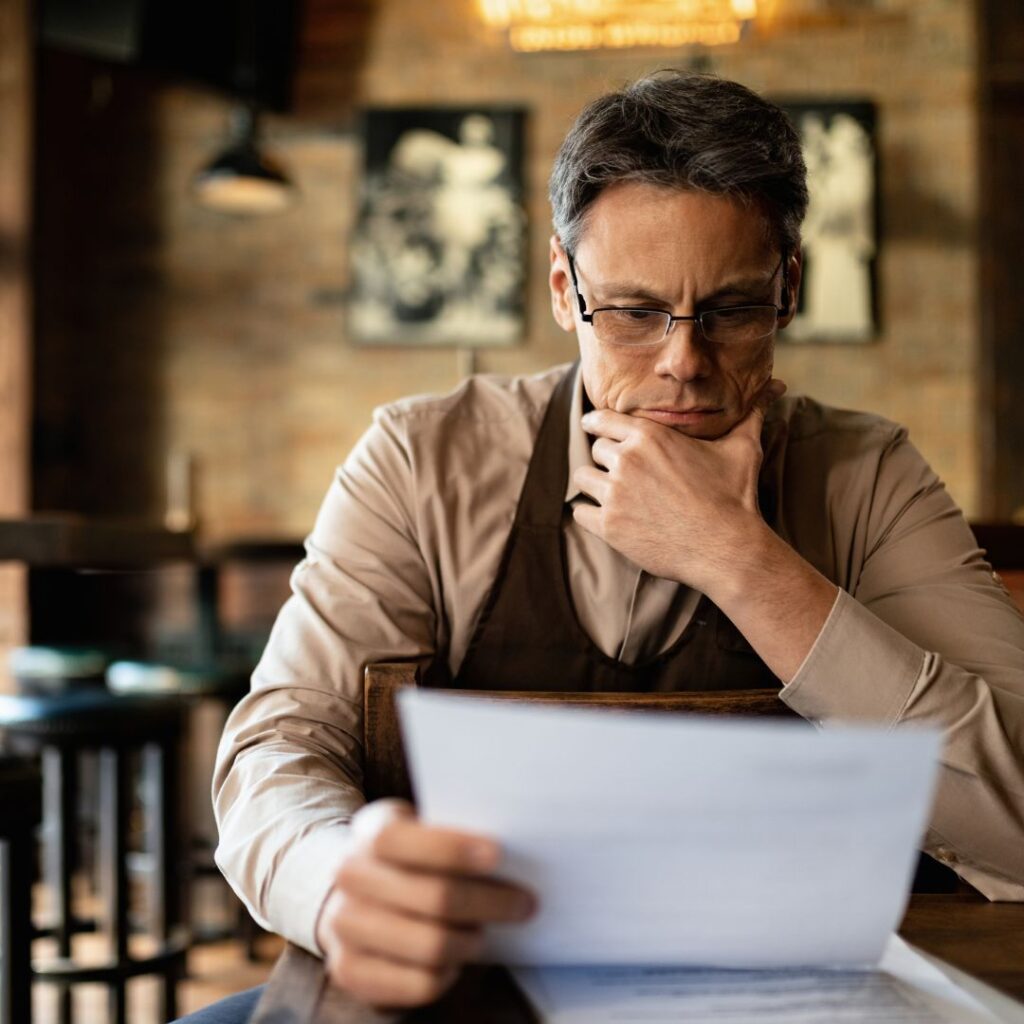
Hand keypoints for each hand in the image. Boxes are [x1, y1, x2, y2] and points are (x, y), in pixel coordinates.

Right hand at [316, 799, 535, 1007]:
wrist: (351, 894)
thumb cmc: (408, 859)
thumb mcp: (421, 830)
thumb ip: (452, 835)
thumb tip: (515, 850)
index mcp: (371, 832)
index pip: (402, 839)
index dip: (451, 848)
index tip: (497, 854)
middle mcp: (350, 877)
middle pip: (433, 897)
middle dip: (489, 902)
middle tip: (524, 903)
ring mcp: (344, 926)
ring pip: (431, 945)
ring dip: (471, 941)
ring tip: (484, 933)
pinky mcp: (349, 971)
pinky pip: (419, 983)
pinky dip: (449, 974)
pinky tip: (455, 959)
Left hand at [572, 380, 784, 597]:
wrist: (728, 547)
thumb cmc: (735, 496)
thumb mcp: (743, 448)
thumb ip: (750, 414)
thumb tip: (777, 386)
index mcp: (649, 435)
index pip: (602, 418)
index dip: (597, 423)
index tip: (593, 427)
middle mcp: (627, 460)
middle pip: (595, 449)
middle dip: (606, 459)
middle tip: (621, 472)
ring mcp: (615, 493)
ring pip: (584, 478)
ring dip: (595, 485)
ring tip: (611, 495)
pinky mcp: (609, 525)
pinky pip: (580, 512)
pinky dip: (590, 515)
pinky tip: (606, 518)